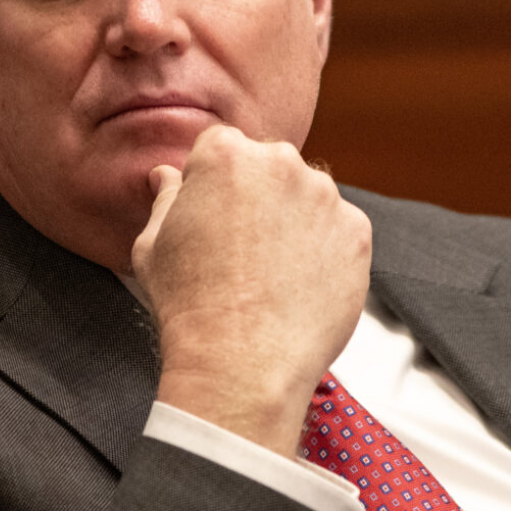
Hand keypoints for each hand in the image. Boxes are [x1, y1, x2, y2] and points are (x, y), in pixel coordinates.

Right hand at [132, 125, 370, 455]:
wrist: (241, 362)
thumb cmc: (189, 305)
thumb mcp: (152, 245)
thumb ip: (165, 199)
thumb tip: (164, 177)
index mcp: (226, 155)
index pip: (222, 148)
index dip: (213, 185)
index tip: (211, 218)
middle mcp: (281, 163)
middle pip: (270, 168)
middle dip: (257, 198)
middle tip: (239, 250)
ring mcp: (326, 197)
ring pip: (308, 199)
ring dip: (292, 222)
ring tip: (269, 275)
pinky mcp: (357, 233)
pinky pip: (339, 232)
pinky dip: (324, 252)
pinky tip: (297, 286)